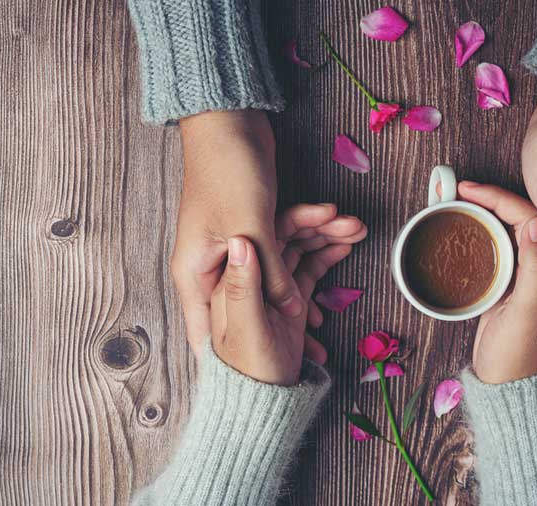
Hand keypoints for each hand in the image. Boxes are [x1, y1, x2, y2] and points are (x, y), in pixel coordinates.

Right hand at [173, 110, 366, 357]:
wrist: (229, 121)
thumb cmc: (228, 173)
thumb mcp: (250, 229)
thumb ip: (269, 274)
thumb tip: (294, 309)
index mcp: (197, 272)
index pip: (205, 330)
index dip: (225, 360)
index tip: (248, 387)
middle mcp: (213, 264)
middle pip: (248, 307)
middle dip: (285, 326)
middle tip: (315, 354)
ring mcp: (235, 246)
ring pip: (275, 277)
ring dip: (311, 277)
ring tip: (338, 310)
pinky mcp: (255, 228)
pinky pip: (286, 253)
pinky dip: (313, 254)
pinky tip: (338, 259)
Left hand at [209, 212, 358, 384]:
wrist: (263, 404)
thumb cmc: (248, 373)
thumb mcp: (247, 330)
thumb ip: (243, 287)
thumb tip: (240, 241)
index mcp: (232, 278)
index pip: (266, 235)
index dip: (297, 219)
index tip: (326, 212)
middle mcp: (249, 278)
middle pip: (285, 239)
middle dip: (320, 228)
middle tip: (354, 222)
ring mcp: (269, 289)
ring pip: (298, 252)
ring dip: (327, 239)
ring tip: (358, 230)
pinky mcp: (285, 303)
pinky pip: (306, 271)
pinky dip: (326, 258)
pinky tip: (344, 248)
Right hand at [458, 182, 536, 383]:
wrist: (505, 393)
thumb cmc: (520, 360)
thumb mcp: (530, 314)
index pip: (536, 221)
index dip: (504, 200)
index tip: (471, 190)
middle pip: (523, 222)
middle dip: (493, 201)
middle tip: (458, 188)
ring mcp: (532, 278)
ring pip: (510, 233)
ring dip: (485, 216)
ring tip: (457, 200)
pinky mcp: (513, 289)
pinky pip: (500, 250)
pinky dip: (481, 236)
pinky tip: (464, 228)